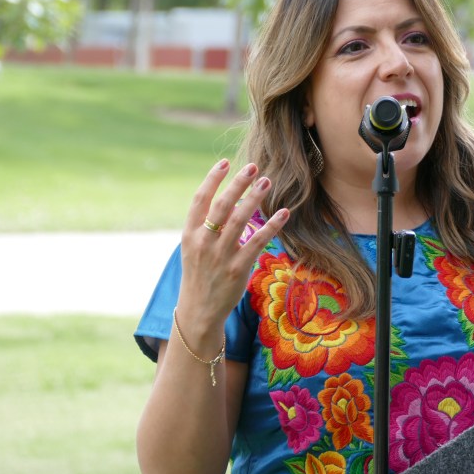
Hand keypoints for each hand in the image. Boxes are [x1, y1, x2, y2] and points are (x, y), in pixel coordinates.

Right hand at [177, 159, 289, 329]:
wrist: (198, 310)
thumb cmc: (200, 274)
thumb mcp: (194, 249)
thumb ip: (206, 226)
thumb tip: (228, 199)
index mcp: (190, 234)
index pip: (199, 200)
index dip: (212, 179)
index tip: (225, 162)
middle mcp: (203, 242)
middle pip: (221, 205)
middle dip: (237, 184)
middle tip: (253, 167)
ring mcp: (220, 255)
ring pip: (240, 220)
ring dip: (255, 198)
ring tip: (268, 182)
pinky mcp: (237, 268)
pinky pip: (257, 241)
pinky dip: (272, 225)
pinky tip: (284, 212)